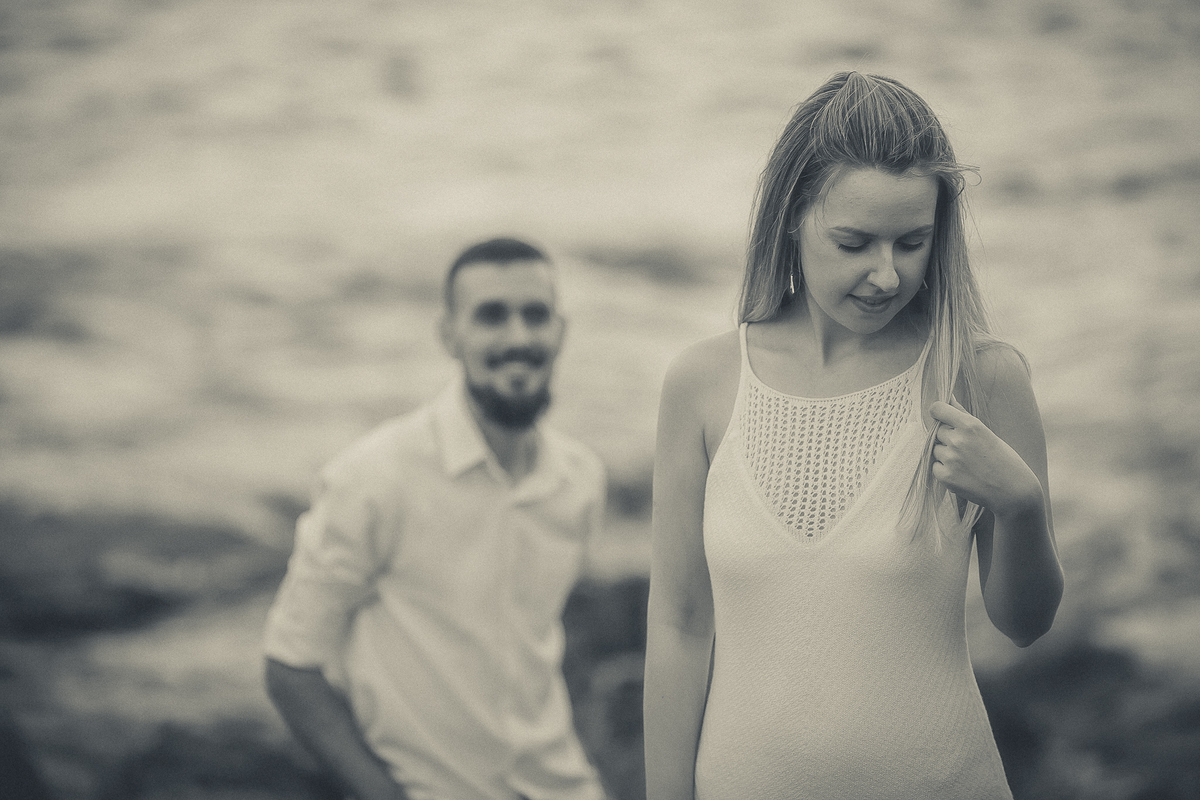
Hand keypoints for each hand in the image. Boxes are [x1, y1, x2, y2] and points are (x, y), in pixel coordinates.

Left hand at [929, 398, 1042, 520]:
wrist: (1013, 491)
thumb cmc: (1003, 459)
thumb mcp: (986, 433)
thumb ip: (963, 415)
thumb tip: (948, 397)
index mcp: (970, 425)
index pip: (938, 409)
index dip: (938, 412)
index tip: (941, 416)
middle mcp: (958, 440)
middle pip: (937, 431)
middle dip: (948, 438)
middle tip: (967, 450)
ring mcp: (950, 459)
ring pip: (936, 449)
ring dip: (946, 454)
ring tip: (967, 463)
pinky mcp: (945, 476)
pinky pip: (935, 466)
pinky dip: (944, 470)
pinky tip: (963, 474)